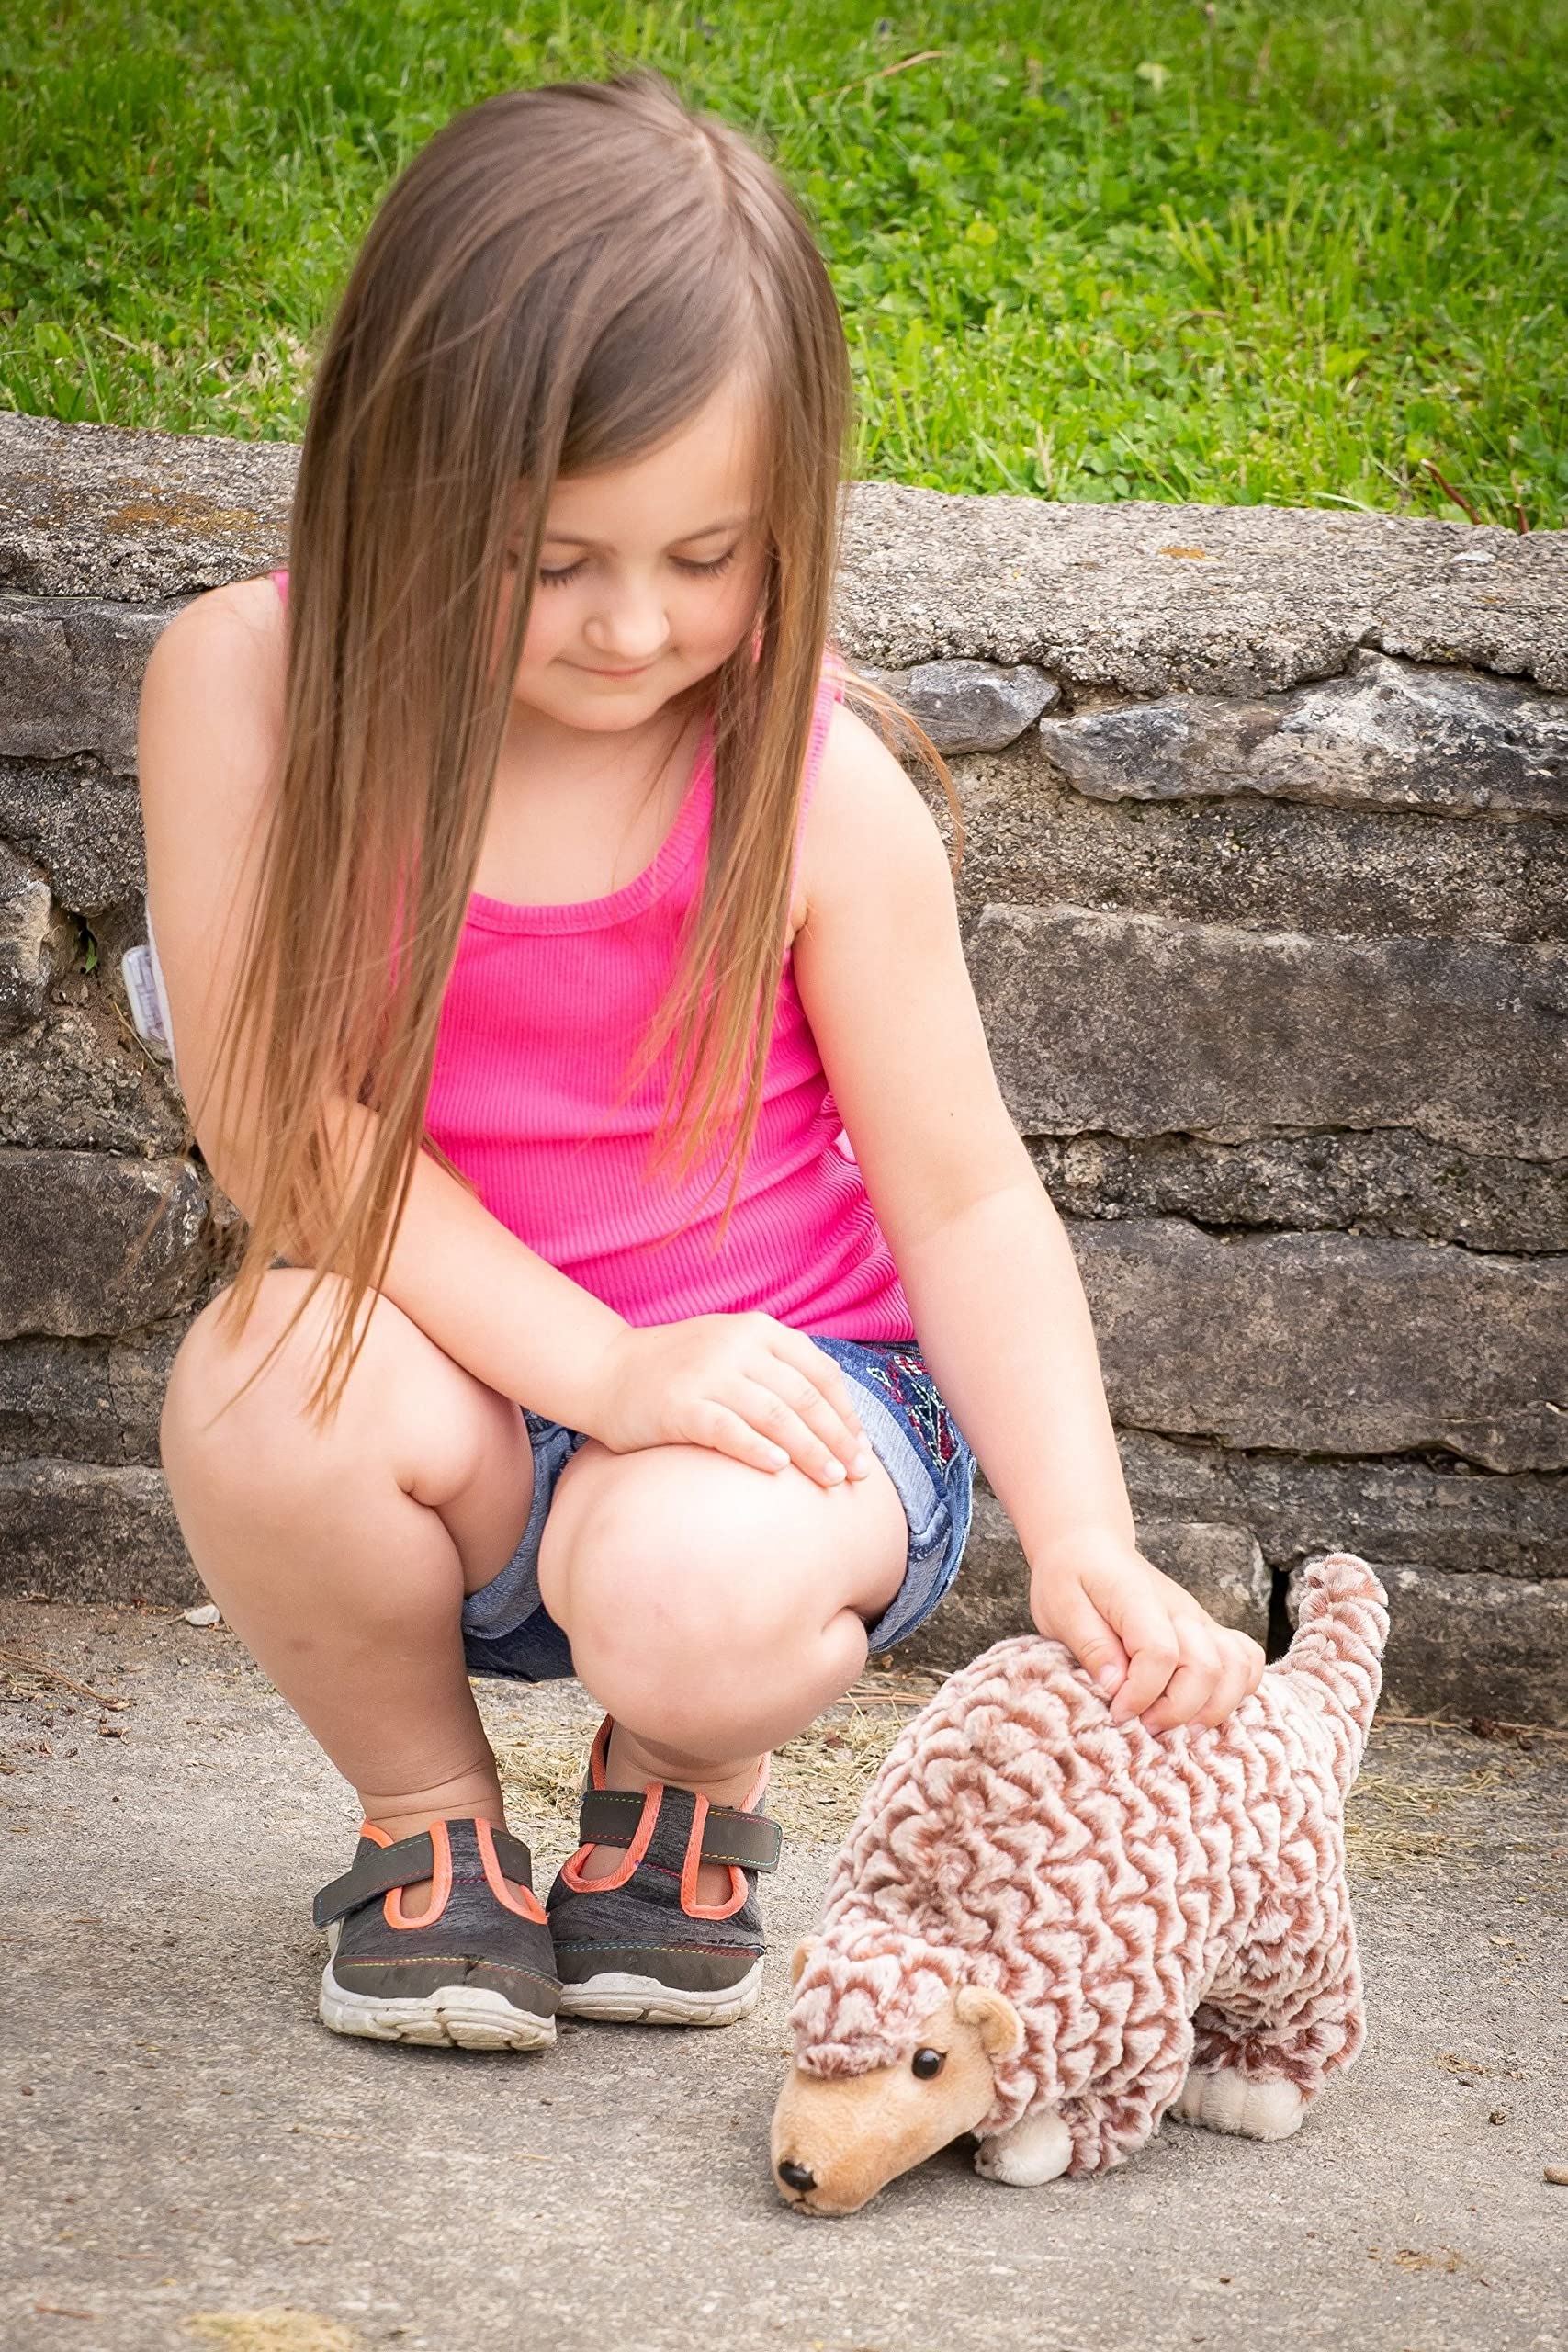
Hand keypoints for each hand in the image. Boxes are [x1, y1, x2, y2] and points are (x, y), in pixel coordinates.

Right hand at [588, 1312, 871, 1489]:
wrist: (606, 1370)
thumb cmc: (678, 1370)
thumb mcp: (731, 1350)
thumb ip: (776, 1370)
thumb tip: (834, 1418)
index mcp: (758, 1330)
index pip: (819, 1372)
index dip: (846, 1412)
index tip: (862, 1446)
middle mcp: (737, 1346)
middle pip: (804, 1397)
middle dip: (837, 1438)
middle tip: (858, 1474)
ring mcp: (708, 1374)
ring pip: (776, 1415)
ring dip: (811, 1451)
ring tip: (832, 1479)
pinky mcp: (681, 1405)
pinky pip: (729, 1430)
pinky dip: (759, 1449)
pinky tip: (780, 1470)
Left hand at [1029, 1531, 1264, 1732]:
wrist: (1089, 1548)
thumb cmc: (1070, 1579)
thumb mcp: (1059, 1608)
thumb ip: (1089, 1645)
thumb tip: (1115, 1687)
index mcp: (1138, 1599)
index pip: (1160, 1652)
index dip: (1141, 1694)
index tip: (1116, 1712)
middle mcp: (1180, 1610)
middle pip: (1206, 1667)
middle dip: (1177, 1711)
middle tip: (1144, 1727)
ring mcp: (1200, 1620)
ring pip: (1236, 1667)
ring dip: (1213, 1708)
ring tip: (1179, 1728)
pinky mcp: (1208, 1632)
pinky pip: (1247, 1659)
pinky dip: (1237, 1690)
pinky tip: (1205, 1709)